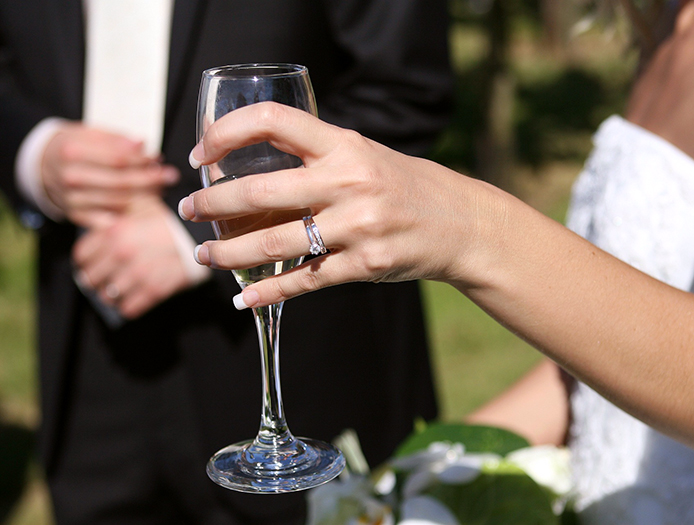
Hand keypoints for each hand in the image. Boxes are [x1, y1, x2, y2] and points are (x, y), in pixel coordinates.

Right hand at [42, 123, 178, 227]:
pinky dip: (129, 215)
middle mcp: (71, 178)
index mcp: (72, 152)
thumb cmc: (73, 146)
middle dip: (150, 179)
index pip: (117, 159)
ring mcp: (72, 199)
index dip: (142, 160)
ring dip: (145, 196)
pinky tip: (145, 207)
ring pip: (119, 202)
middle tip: (170, 175)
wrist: (43, 165)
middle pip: (121, 182)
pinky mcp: (76, 215)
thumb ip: (116, 139)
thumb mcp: (89, 133)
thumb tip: (141, 144)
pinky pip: (109, 220)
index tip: (158, 158)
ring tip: (160, 188)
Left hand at [73, 197, 195, 318]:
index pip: (81, 256)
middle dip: (98, 280)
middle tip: (107, 278)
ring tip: (121, 289)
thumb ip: (113, 213)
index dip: (87, 261)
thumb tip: (95, 225)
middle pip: (89, 279)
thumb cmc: (170, 218)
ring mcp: (137, 274)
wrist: (202, 233)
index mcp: (114, 231)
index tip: (95, 262)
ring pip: (107, 297)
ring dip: (113, 295)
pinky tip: (135, 297)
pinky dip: (129, 306)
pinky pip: (128, 309)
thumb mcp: (139, 204)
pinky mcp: (154, 290)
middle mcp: (121, 253)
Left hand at [180, 102, 504, 307]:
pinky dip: (267, 293)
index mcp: (344, 144)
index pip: (272, 121)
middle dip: (211, 203)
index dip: (225, 133)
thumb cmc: (406, 185)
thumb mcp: (365, 154)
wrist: (462, 222)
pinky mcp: (365, 265)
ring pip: (272, 244)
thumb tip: (255, 166)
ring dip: (227, 253)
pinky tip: (243, 298)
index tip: (201, 153)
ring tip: (206, 255)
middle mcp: (348, 181)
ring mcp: (357, 226)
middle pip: (258, 192)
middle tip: (189, 210)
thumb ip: (318, 157)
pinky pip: (304, 282)